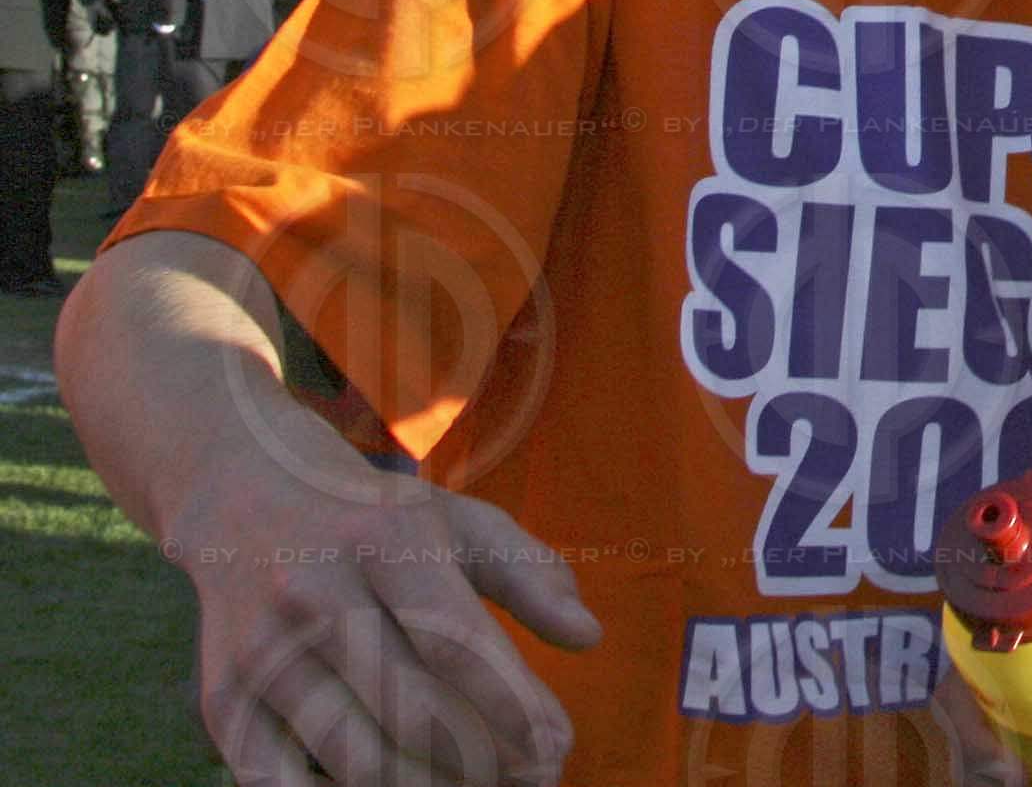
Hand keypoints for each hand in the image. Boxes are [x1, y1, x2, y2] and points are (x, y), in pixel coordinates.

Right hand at [175, 462, 596, 786]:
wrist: (242, 496)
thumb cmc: (377, 518)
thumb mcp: (461, 521)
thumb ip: (530, 574)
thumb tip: (587, 636)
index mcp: (384, 539)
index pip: (453, 639)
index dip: (509, 703)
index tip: (557, 749)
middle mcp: (313, 593)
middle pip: (408, 708)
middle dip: (481, 761)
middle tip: (531, 782)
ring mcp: (260, 653)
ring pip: (353, 757)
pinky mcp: (222, 701)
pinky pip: (282, 782)